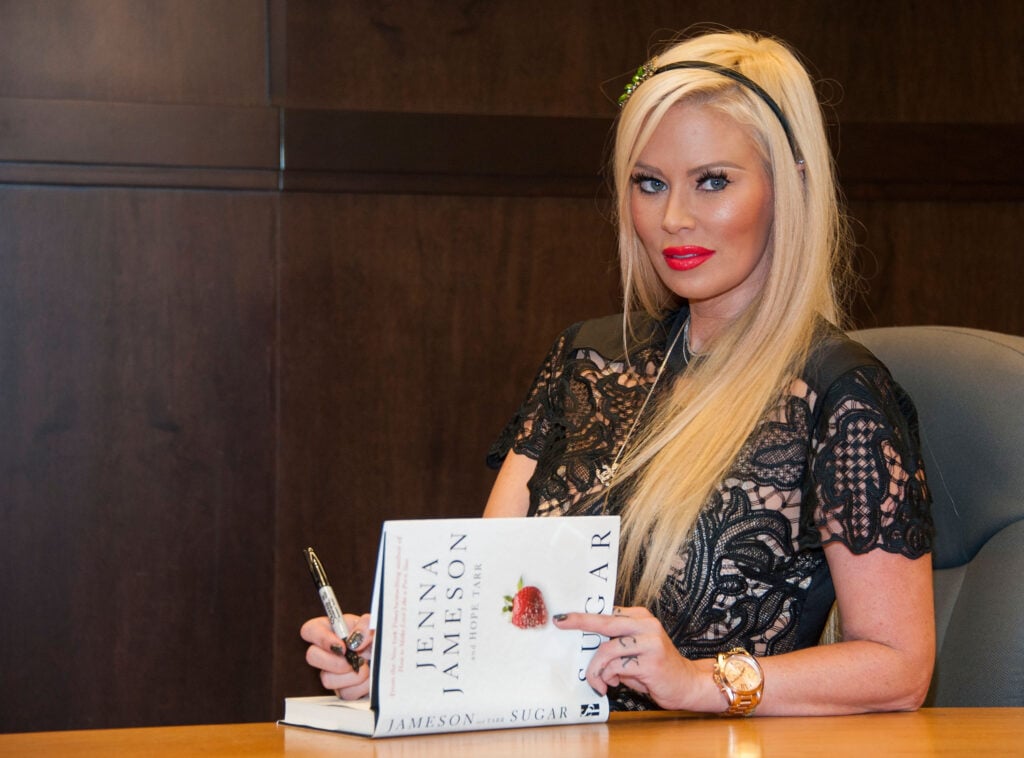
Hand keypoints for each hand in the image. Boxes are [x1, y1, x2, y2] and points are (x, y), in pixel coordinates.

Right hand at [300, 614, 372, 699]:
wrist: (392, 659)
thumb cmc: (380, 639)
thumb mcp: (375, 626)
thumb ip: (365, 626)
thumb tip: (354, 642)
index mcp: (332, 630)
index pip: (310, 630)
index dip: (322, 638)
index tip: (342, 646)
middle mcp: (328, 651)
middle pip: (312, 656)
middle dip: (335, 661)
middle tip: (353, 660)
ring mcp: (332, 672)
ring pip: (326, 679)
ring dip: (351, 675)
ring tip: (366, 667)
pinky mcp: (342, 690)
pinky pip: (344, 693)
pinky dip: (361, 686)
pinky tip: (369, 678)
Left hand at [554, 606, 707, 710]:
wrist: (687, 684)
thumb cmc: (656, 668)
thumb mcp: (635, 650)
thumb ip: (615, 644)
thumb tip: (587, 647)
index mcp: (641, 617)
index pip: (608, 613)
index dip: (585, 616)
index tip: (565, 618)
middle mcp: (646, 625)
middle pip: (605, 622)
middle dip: (580, 622)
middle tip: (562, 623)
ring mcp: (650, 642)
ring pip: (607, 649)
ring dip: (596, 670)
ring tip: (598, 683)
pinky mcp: (651, 662)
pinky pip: (616, 667)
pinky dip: (608, 677)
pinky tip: (612, 685)